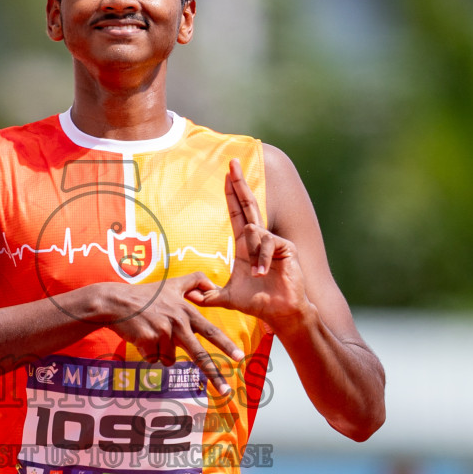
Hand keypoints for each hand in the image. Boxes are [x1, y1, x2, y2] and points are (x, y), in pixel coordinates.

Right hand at [97, 276, 244, 394]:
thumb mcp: (171, 283)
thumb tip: (213, 284)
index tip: (239, 356)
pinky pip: (154, 360)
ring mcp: (162, 332)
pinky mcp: (148, 340)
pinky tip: (140, 337)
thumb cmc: (144, 295)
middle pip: (198, 353)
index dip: (226, 344)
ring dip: (161, 353)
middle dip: (213, 374)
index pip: (210, 330)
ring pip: (170, 359)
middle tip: (226, 390)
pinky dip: (147, 353)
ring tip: (150, 334)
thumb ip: (194, 281)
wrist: (115, 302)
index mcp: (186, 311)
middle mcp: (177, 322)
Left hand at [185, 158, 310, 331]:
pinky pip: (268, 244)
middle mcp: (259, 239)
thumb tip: (186, 295)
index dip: (231, 194)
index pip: (236, 214)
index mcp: (245, 245)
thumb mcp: (226, 298)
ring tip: (258, 275)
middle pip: (248, 204)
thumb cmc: (258, 302)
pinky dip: (263, 260)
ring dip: (255, 255)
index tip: (226, 175)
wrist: (281, 312)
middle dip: (240, 183)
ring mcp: (273, 241)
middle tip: (232, 162)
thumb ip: (207, 295)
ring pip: (255, 231)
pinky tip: (263, 274)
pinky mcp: (286, 247)